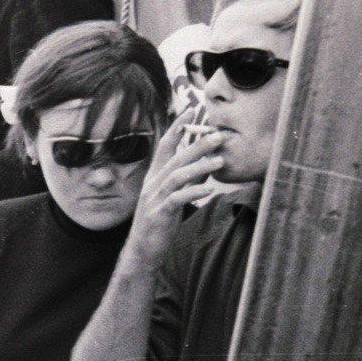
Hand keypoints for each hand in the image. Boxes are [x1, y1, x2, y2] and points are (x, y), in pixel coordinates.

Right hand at [125, 110, 224, 266]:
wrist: (142, 251)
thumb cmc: (160, 223)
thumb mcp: (174, 197)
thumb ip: (188, 180)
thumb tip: (207, 164)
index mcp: (154, 177)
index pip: (165, 145)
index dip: (177, 127)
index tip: (191, 109)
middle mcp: (152, 184)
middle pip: (175, 157)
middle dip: (196, 144)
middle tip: (218, 134)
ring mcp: (154, 198)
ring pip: (176, 176)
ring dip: (199, 166)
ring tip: (219, 161)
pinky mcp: (159, 214)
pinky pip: (177, 199)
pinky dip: (193, 193)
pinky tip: (209, 190)